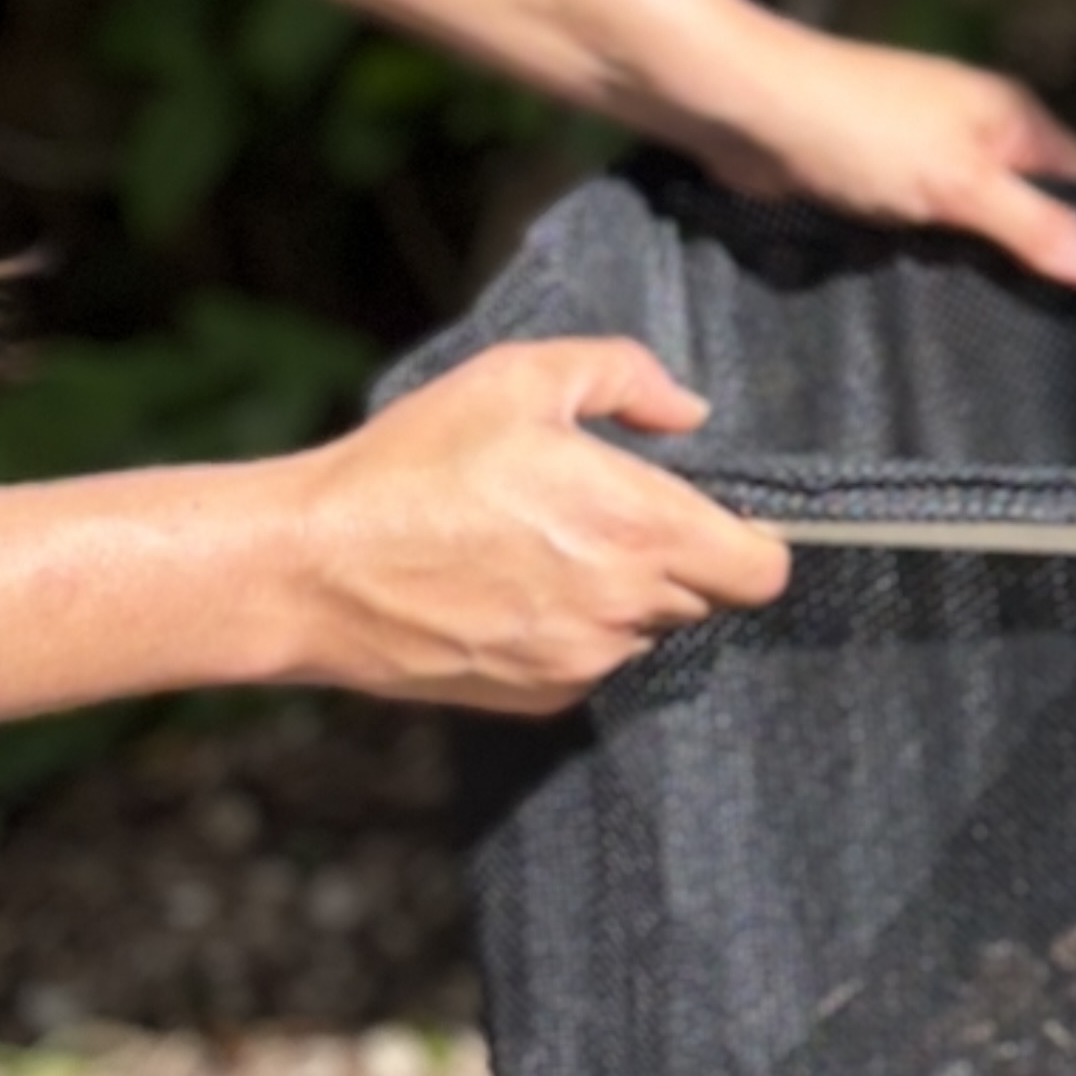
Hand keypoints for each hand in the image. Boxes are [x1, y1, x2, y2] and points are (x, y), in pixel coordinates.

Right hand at [253, 340, 793, 712]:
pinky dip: (569, 633)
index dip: (750, 541)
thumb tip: (688, 412)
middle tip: (597, 516)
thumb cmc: (414, 465)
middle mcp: (626, 607)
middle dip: (673, 559)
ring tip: (536, 550)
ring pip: (643, 631)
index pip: (762, 569)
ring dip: (618, 598)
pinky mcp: (541, 698)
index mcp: (639, 527)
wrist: (314, 568)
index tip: (707, 516)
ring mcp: (584, 661)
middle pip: (704, 596)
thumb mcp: (519, 379)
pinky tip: (506, 592)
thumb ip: (624, 377)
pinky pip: (589, 663)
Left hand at [676, 23, 1075, 287]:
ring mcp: (925, 158)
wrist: (743, 110)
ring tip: (943, 276)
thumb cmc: (852, 126)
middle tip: (1010, 295)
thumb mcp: (961, 186)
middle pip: (1026, 212)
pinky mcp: (878, 183)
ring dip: (954, 258)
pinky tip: (897, 264)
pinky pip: (915, 233)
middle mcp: (975, 132)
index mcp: (1012, 117)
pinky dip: (908, 252)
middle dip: (1015, 255)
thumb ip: (1037, 227)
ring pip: (967, 229)